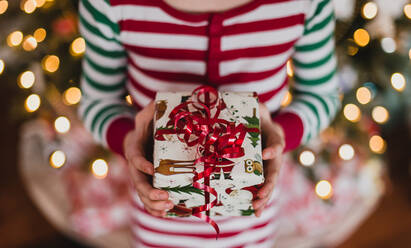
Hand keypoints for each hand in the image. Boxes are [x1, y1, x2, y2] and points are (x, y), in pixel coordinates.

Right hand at [123, 101, 173, 216]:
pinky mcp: (150, 182)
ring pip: (143, 194)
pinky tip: (167, 213)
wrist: (143, 136)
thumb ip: (152, 109)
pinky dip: (156, 208)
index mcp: (134, 148)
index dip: (141, 164)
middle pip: (138, 183)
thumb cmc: (147, 123)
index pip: (135, 158)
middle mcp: (136, 165)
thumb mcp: (148, 113)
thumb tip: (160, 102)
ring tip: (168, 208)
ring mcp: (142, 176)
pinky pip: (150, 198)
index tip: (152, 169)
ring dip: (154, 204)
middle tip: (165, 198)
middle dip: (150, 193)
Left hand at [252, 103, 284, 216]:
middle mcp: (272, 155)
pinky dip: (254, 198)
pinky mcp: (256, 172)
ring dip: (262, 197)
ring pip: (267, 183)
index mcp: (274, 138)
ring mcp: (265, 166)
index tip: (266, 153)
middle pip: (273, 172)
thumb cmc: (257, 116)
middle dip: (267, 185)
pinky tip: (250, 210)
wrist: (257, 124)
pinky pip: (256, 186)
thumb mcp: (258, 110)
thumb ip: (256, 109)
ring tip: (256, 209)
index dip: (273, 149)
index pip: (277, 143)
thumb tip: (248, 109)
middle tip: (260, 196)